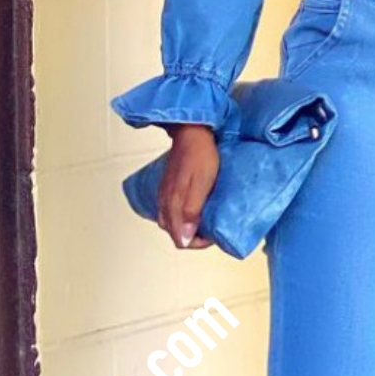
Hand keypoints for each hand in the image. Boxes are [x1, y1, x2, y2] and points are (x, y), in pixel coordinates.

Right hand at [157, 125, 219, 249]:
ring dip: (185, 227)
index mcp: (172, 204)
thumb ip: (191, 211)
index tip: (211, 235)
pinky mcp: (166, 187)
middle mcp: (164, 202)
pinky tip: (191, 210)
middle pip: (172, 232)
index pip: (179, 239)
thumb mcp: (201, 185)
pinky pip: (168, 210)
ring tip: (202, 221)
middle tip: (209, 230)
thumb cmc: (200, 155)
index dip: (196, 243)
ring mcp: (163, 194)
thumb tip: (184, 237)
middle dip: (191, 237)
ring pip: (169, 222)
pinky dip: (179, 216)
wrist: (191, 132)